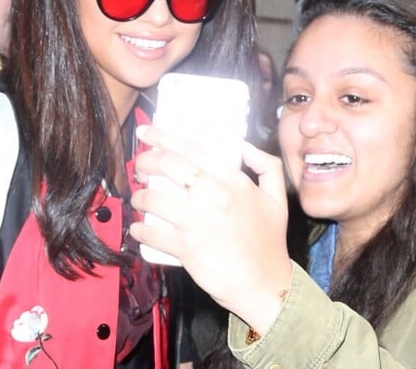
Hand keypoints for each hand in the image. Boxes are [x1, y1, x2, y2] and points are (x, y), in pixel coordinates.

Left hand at [130, 125, 292, 334]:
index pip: (191, 148)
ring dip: (139, 195)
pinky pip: (152, 232)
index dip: (163, 136)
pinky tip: (138, 227)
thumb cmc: (269, 241)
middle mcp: (214, 195)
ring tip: (138, 197)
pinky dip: (139, 228)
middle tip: (140, 165)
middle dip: (146, 160)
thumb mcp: (277, 197)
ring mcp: (198, 222)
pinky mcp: (187, 248)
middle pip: (168, 165)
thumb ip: (267, 165)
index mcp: (233, 180)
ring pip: (154, 197)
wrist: (266, 284)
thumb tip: (243, 146)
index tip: (147, 131)